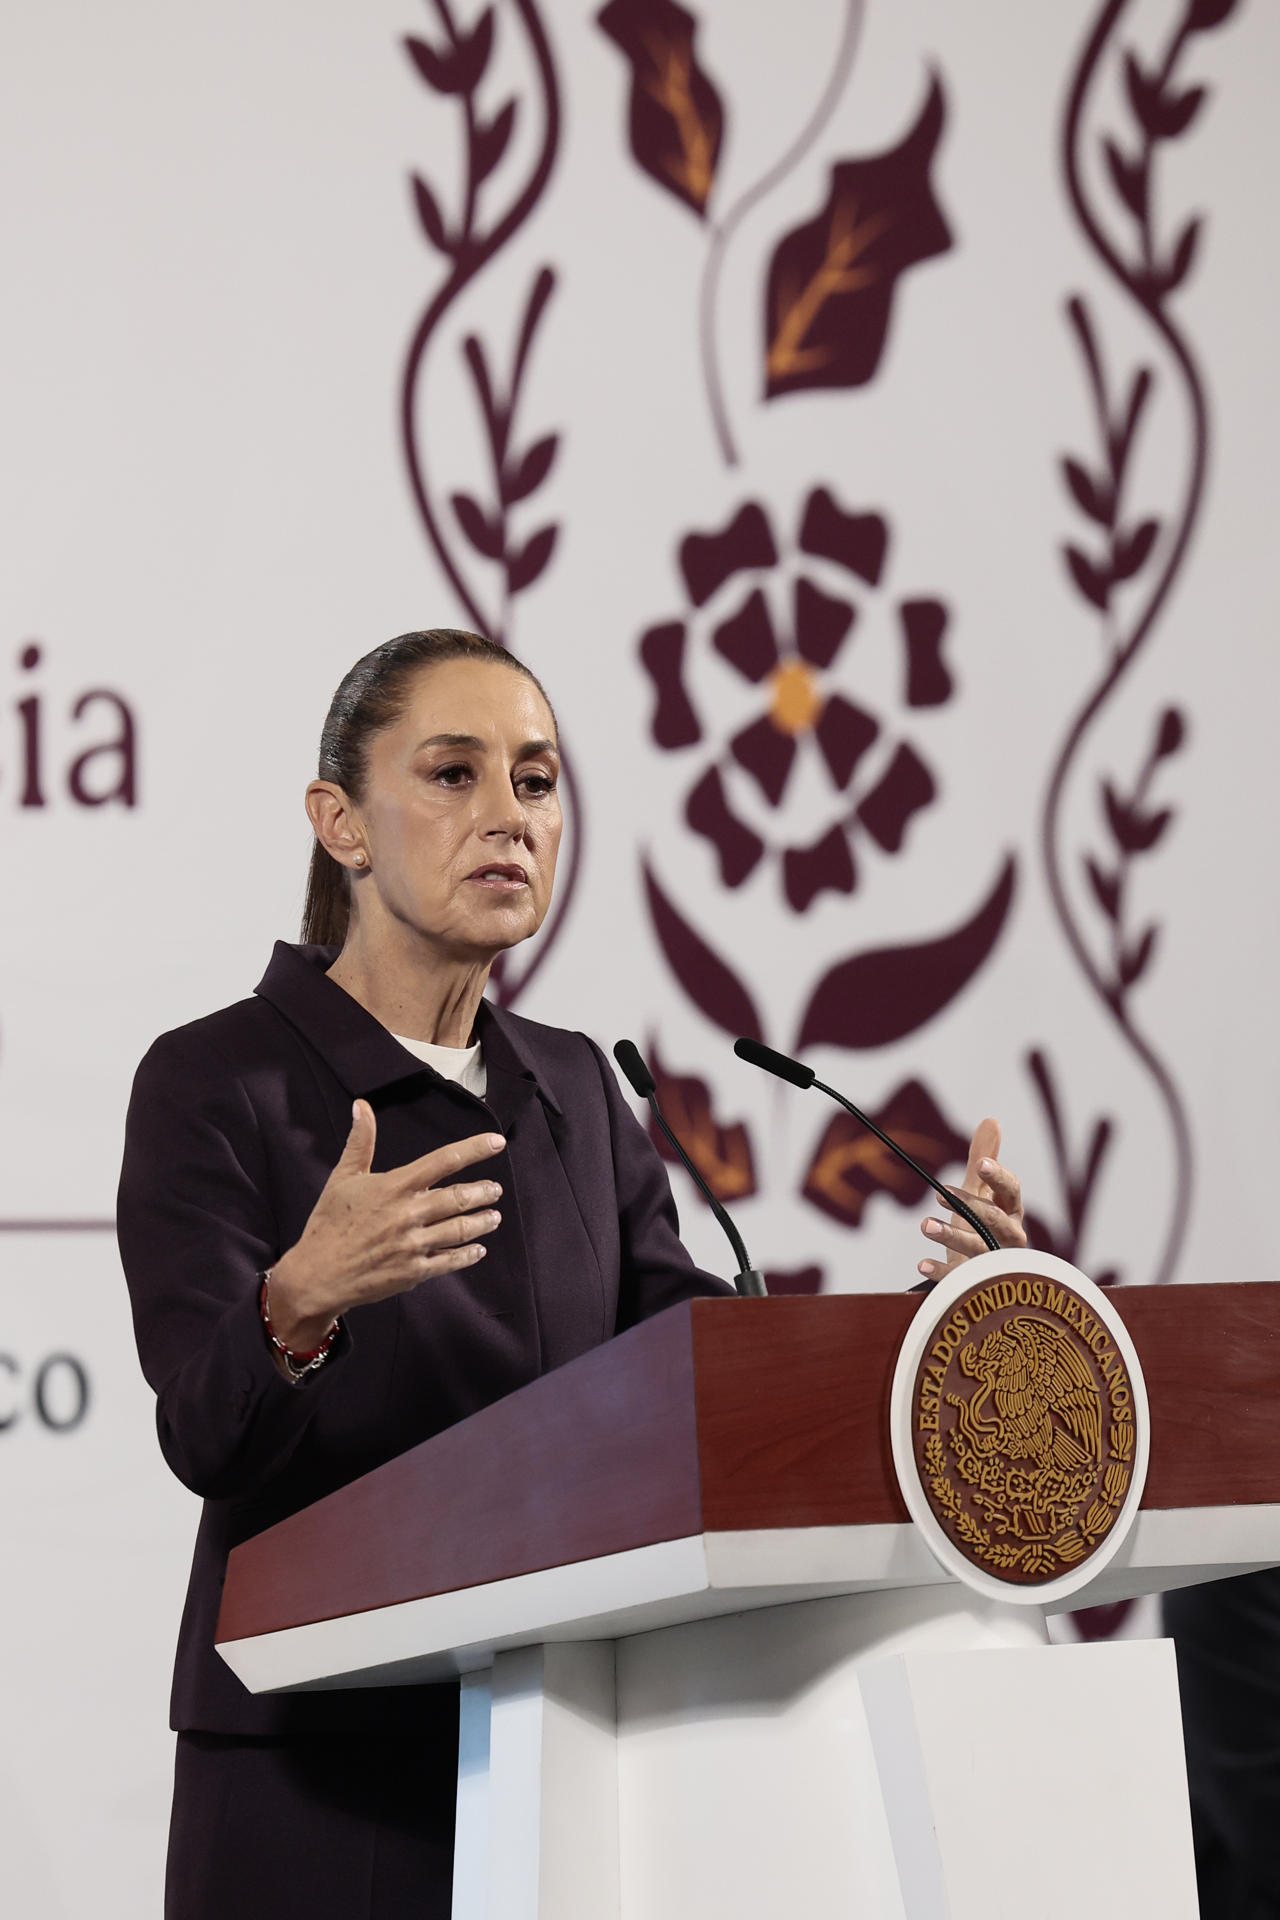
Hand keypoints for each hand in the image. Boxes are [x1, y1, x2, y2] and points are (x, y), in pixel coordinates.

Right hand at [267, 1100, 505, 1349]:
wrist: (317, 1275)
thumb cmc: (329, 1223)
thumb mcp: (342, 1177)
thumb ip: (360, 1141)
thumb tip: (361, 1105)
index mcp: (394, 1186)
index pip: (443, 1161)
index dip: (473, 1149)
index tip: (496, 1142)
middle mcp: (408, 1214)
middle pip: (458, 1198)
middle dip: (483, 1192)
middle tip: (496, 1189)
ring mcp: (413, 1245)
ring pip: (460, 1229)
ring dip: (482, 1222)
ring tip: (494, 1216)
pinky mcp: (414, 1272)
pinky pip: (450, 1261)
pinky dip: (468, 1254)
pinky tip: (478, 1248)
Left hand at [916, 1116, 1025, 1285]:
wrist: (978, 1276)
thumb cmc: (981, 1227)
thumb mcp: (979, 1193)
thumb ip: (983, 1160)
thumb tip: (992, 1121)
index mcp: (1011, 1211)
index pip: (1011, 1190)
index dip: (998, 1177)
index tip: (981, 1165)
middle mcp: (1008, 1237)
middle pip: (996, 1220)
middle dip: (971, 1206)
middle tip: (939, 1194)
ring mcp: (993, 1263)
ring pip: (978, 1249)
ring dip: (951, 1235)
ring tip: (923, 1224)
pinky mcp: (975, 1284)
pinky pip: (960, 1279)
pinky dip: (941, 1271)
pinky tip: (921, 1263)